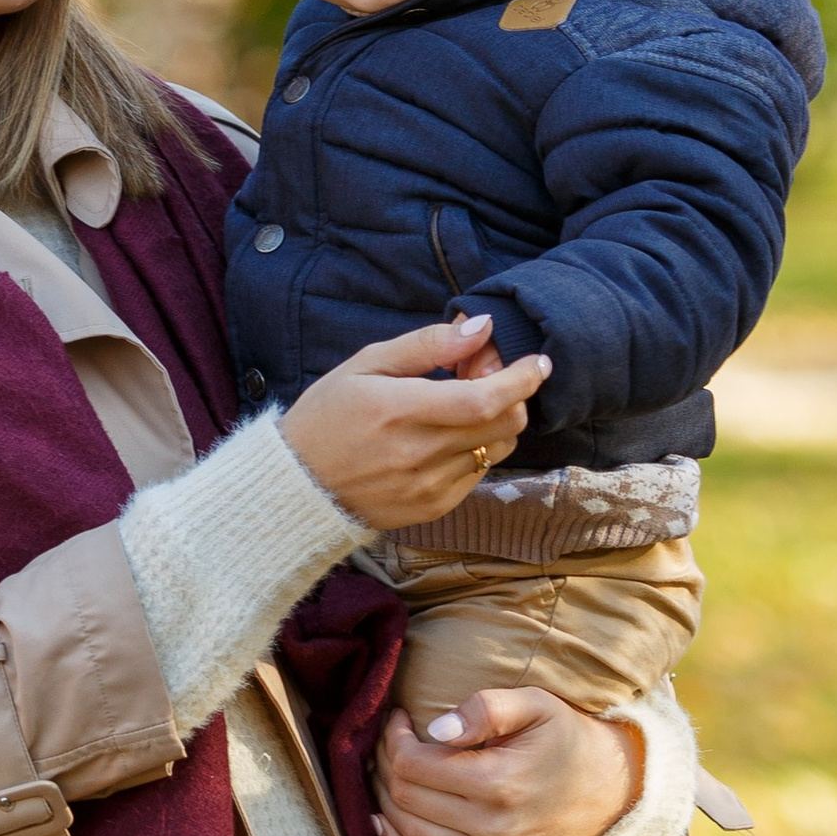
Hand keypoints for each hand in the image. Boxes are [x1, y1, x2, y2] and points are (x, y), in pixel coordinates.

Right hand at [280, 319, 551, 530]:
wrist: (297, 486)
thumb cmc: (327, 416)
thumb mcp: (364, 365)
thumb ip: (426, 345)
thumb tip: (480, 328)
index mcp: (401, 411)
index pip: (485, 398)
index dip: (521, 379)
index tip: (538, 362)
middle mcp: (420, 453)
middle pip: (504, 424)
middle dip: (513, 395)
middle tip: (486, 375)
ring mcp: (430, 486)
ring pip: (496, 448)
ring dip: (496, 421)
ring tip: (463, 404)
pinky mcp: (434, 508)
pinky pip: (477, 472)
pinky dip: (476, 448)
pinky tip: (446, 435)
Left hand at [371, 688, 640, 835]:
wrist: (614, 789)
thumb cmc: (565, 737)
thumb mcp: (534, 703)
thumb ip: (484, 708)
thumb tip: (435, 730)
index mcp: (500, 782)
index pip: (412, 764)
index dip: (394, 738)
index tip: (400, 720)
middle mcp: (497, 831)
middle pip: (405, 799)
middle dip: (386, 767)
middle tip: (394, 745)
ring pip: (410, 835)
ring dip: (387, 803)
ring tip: (395, 775)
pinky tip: (387, 825)